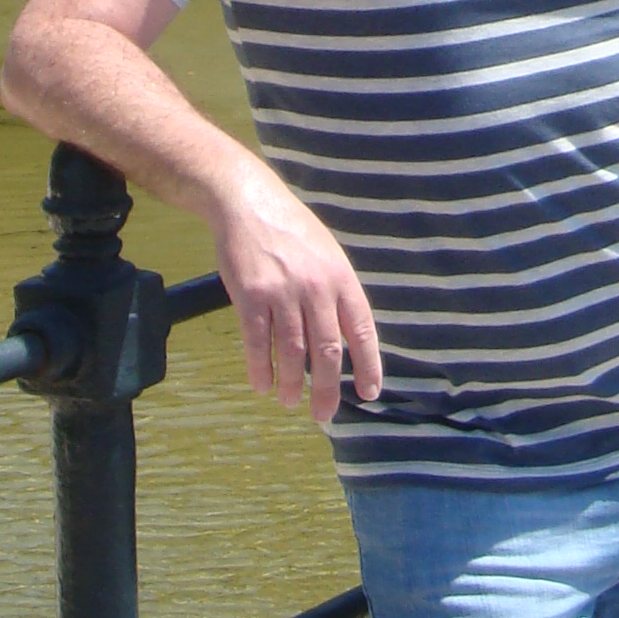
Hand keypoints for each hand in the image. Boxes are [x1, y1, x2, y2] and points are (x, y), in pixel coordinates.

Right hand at [210, 160, 382, 426]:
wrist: (249, 202)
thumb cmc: (292, 232)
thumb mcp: (327, 255)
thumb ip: (337, 295)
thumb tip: (346, 341)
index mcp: (341, 277)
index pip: (362, 330)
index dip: (368, 365)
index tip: (369, 393)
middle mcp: (316, 287)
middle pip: (327, 351)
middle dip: (327, 390)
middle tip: (324, 415)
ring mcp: (282, 292)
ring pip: (291, 353)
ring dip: (291, 385)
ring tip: (290, 402)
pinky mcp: (250, 295)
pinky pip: (257, 343)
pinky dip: (260, 369)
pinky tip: (262, 384)